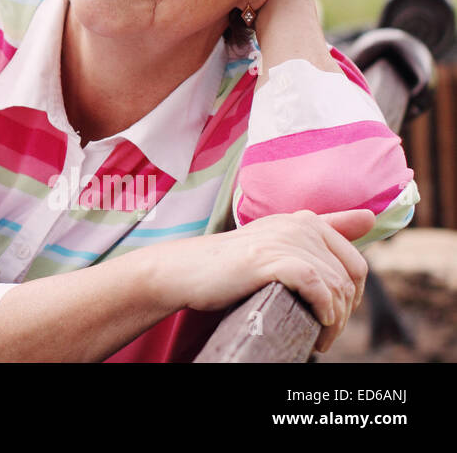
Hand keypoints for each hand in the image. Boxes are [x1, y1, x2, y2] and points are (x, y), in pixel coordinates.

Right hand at [151, 209, 373, 352]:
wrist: (186, 271)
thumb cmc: (232, 264)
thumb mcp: (278, 242)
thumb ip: (326, 228)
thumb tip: (371, 217)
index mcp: (304, 220)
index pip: (355, 262)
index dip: (352, 296)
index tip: (334, 317)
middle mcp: (299, 224)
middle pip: (350, 277)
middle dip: (345, 312)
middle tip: (326, 334)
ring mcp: (285, 240)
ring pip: (336, 287)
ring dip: (334, 321)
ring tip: (319, 340)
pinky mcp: (271, 259)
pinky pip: (319, 288)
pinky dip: (323, 313)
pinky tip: (314, 328)